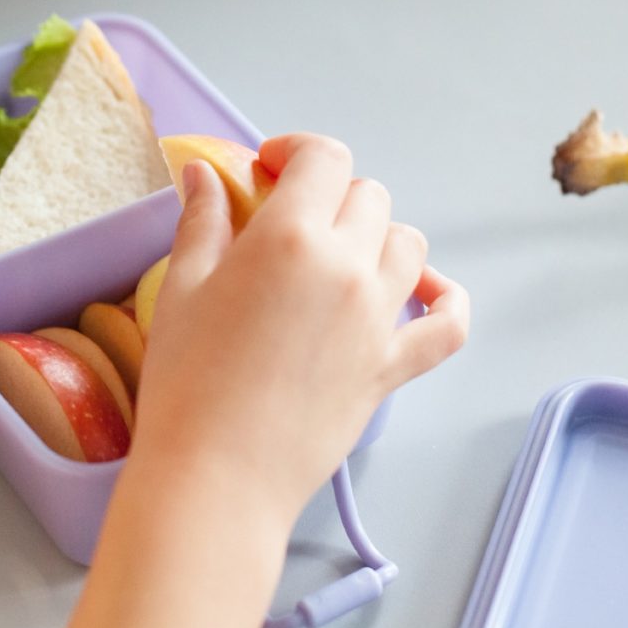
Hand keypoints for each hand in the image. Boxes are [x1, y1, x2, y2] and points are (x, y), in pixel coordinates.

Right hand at [135, 133, 468, 520]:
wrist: (216, 475)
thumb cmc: (187, 382)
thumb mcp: (180, 287)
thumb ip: (202, 220)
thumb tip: (205, 172)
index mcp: (292, 237)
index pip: (324, 158)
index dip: (297, 151)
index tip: (269, 169)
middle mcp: (348, 267)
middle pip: (367, 196)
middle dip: (329, 196)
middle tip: (289, 223)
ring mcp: (379, 318)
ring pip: (408, 244)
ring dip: (377, 236)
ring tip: (338, 257)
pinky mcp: (393, 366)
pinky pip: (447, 323)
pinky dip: (444, 300)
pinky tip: (424, 291)